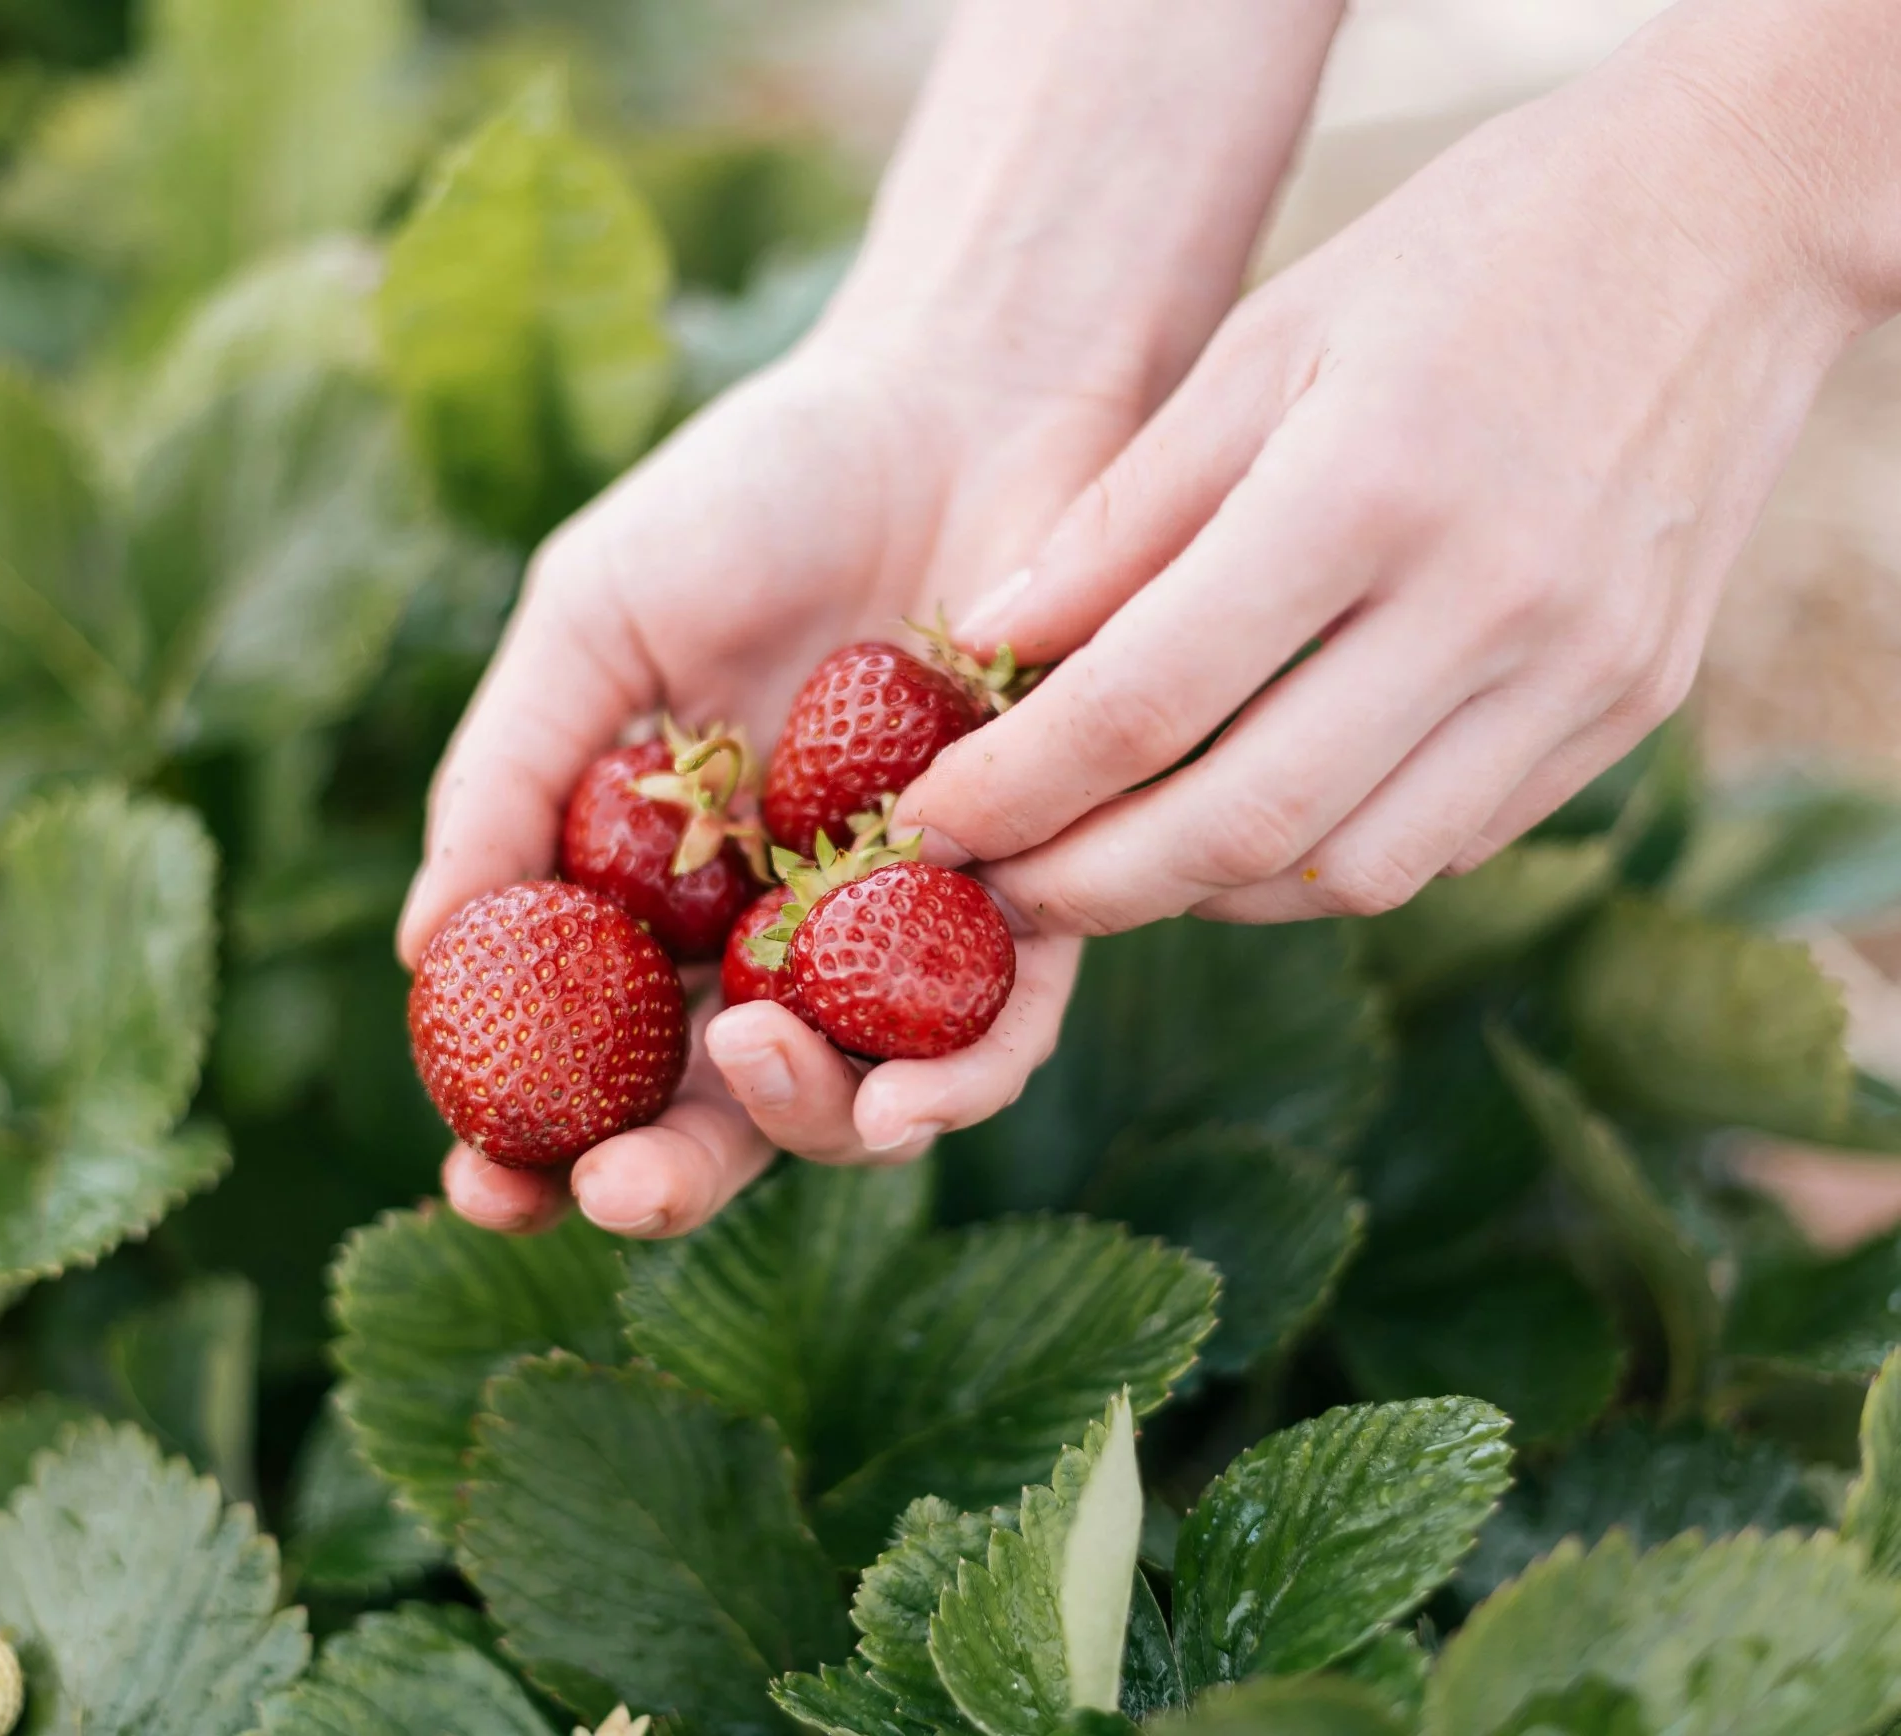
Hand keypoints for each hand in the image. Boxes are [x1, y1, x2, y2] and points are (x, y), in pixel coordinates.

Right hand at [396, 348, 1125, 1235]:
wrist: (960, 394)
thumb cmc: (758, 494)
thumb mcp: (592, 621)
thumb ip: (509, 777)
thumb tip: (421, 954)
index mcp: (667, 884)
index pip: (593, 1048)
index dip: (531, 1135)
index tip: (479, 1180)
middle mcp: (786, 929)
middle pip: (724, 1106)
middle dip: (665, 1178)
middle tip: (615, 1194)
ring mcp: (908, 925)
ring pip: (865, 1093)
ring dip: (811, 1124)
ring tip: (761, 1069)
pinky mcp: (1042, 890)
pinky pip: (1008, 1024)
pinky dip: (962, 1076)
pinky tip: (913, 1093)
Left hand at [897, 44, 1868, 936]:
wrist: (1731, 219)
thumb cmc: (1467, 254)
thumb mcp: (1267, 340)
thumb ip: (1124, 515)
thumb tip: (985, 649)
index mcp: (1366, 491)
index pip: (1147, 702)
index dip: (1016, 786)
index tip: (929, 819)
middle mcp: (1487, 604)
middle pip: (1244, 827)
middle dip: (1092, 886)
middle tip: (1001, 887)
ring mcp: (1578, 670)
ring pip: (1353, 872)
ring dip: (1209, 892)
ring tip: (1118, 856)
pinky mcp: (1631, 704)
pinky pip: (1451, 842)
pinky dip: (1328, 859)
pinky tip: (1255, 819)